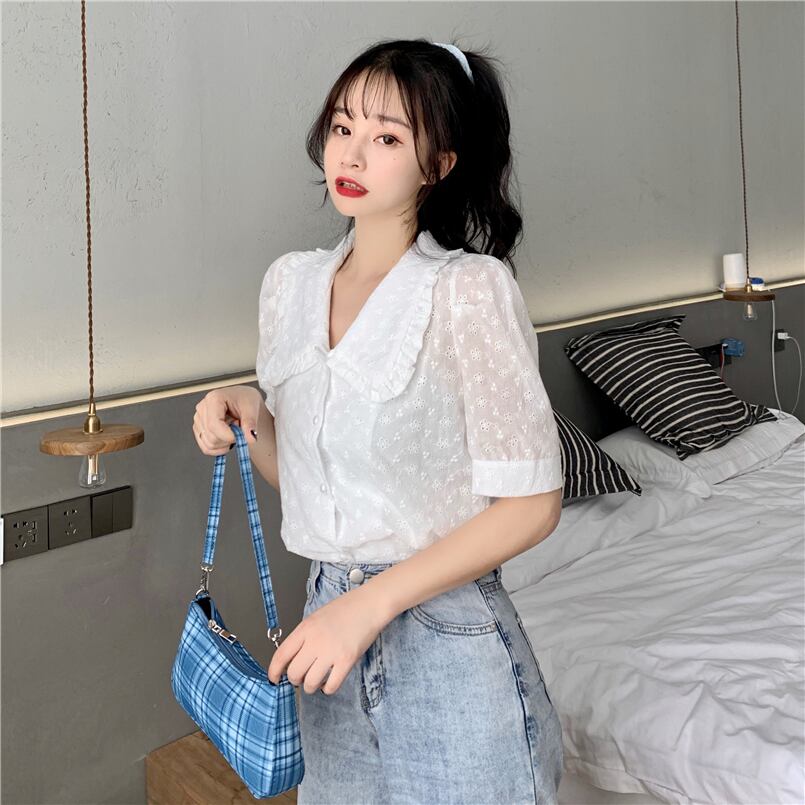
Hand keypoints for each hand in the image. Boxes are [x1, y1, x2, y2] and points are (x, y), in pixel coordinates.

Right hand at [193, 385, 262, 454]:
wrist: (243, 402)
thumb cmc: (245, 400)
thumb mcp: (252, 408)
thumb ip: (250, 423)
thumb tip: (251, 439)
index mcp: (213, 399)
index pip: (214, 425)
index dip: (228, 436)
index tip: (241, 437)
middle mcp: (202, 408)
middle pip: (211, 437)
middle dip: (229, 439)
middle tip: (239, 427)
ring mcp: (199, 420)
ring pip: (209, 445)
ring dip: (225, 443)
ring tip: (232, 429)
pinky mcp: (199, 430)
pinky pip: (206, 448)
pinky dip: (220, 449)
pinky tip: (227, 438)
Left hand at [267, 586, 385, 695]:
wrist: (369, 605)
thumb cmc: (345, 609)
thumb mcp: (316, 618)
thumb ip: (304, 637)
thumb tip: (292, 659)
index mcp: (305, 628)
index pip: (281, 655)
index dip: (274, 671)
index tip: (274, 678)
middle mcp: (315, 641)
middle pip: (294, 673)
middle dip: (295, 680)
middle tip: (302, 677)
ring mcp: (331, 651)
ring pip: (310, 683)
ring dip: (311, 686)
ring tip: (316, 681)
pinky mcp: (347, 660)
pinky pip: (331, 686)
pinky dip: (328, 689)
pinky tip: (330, 683)